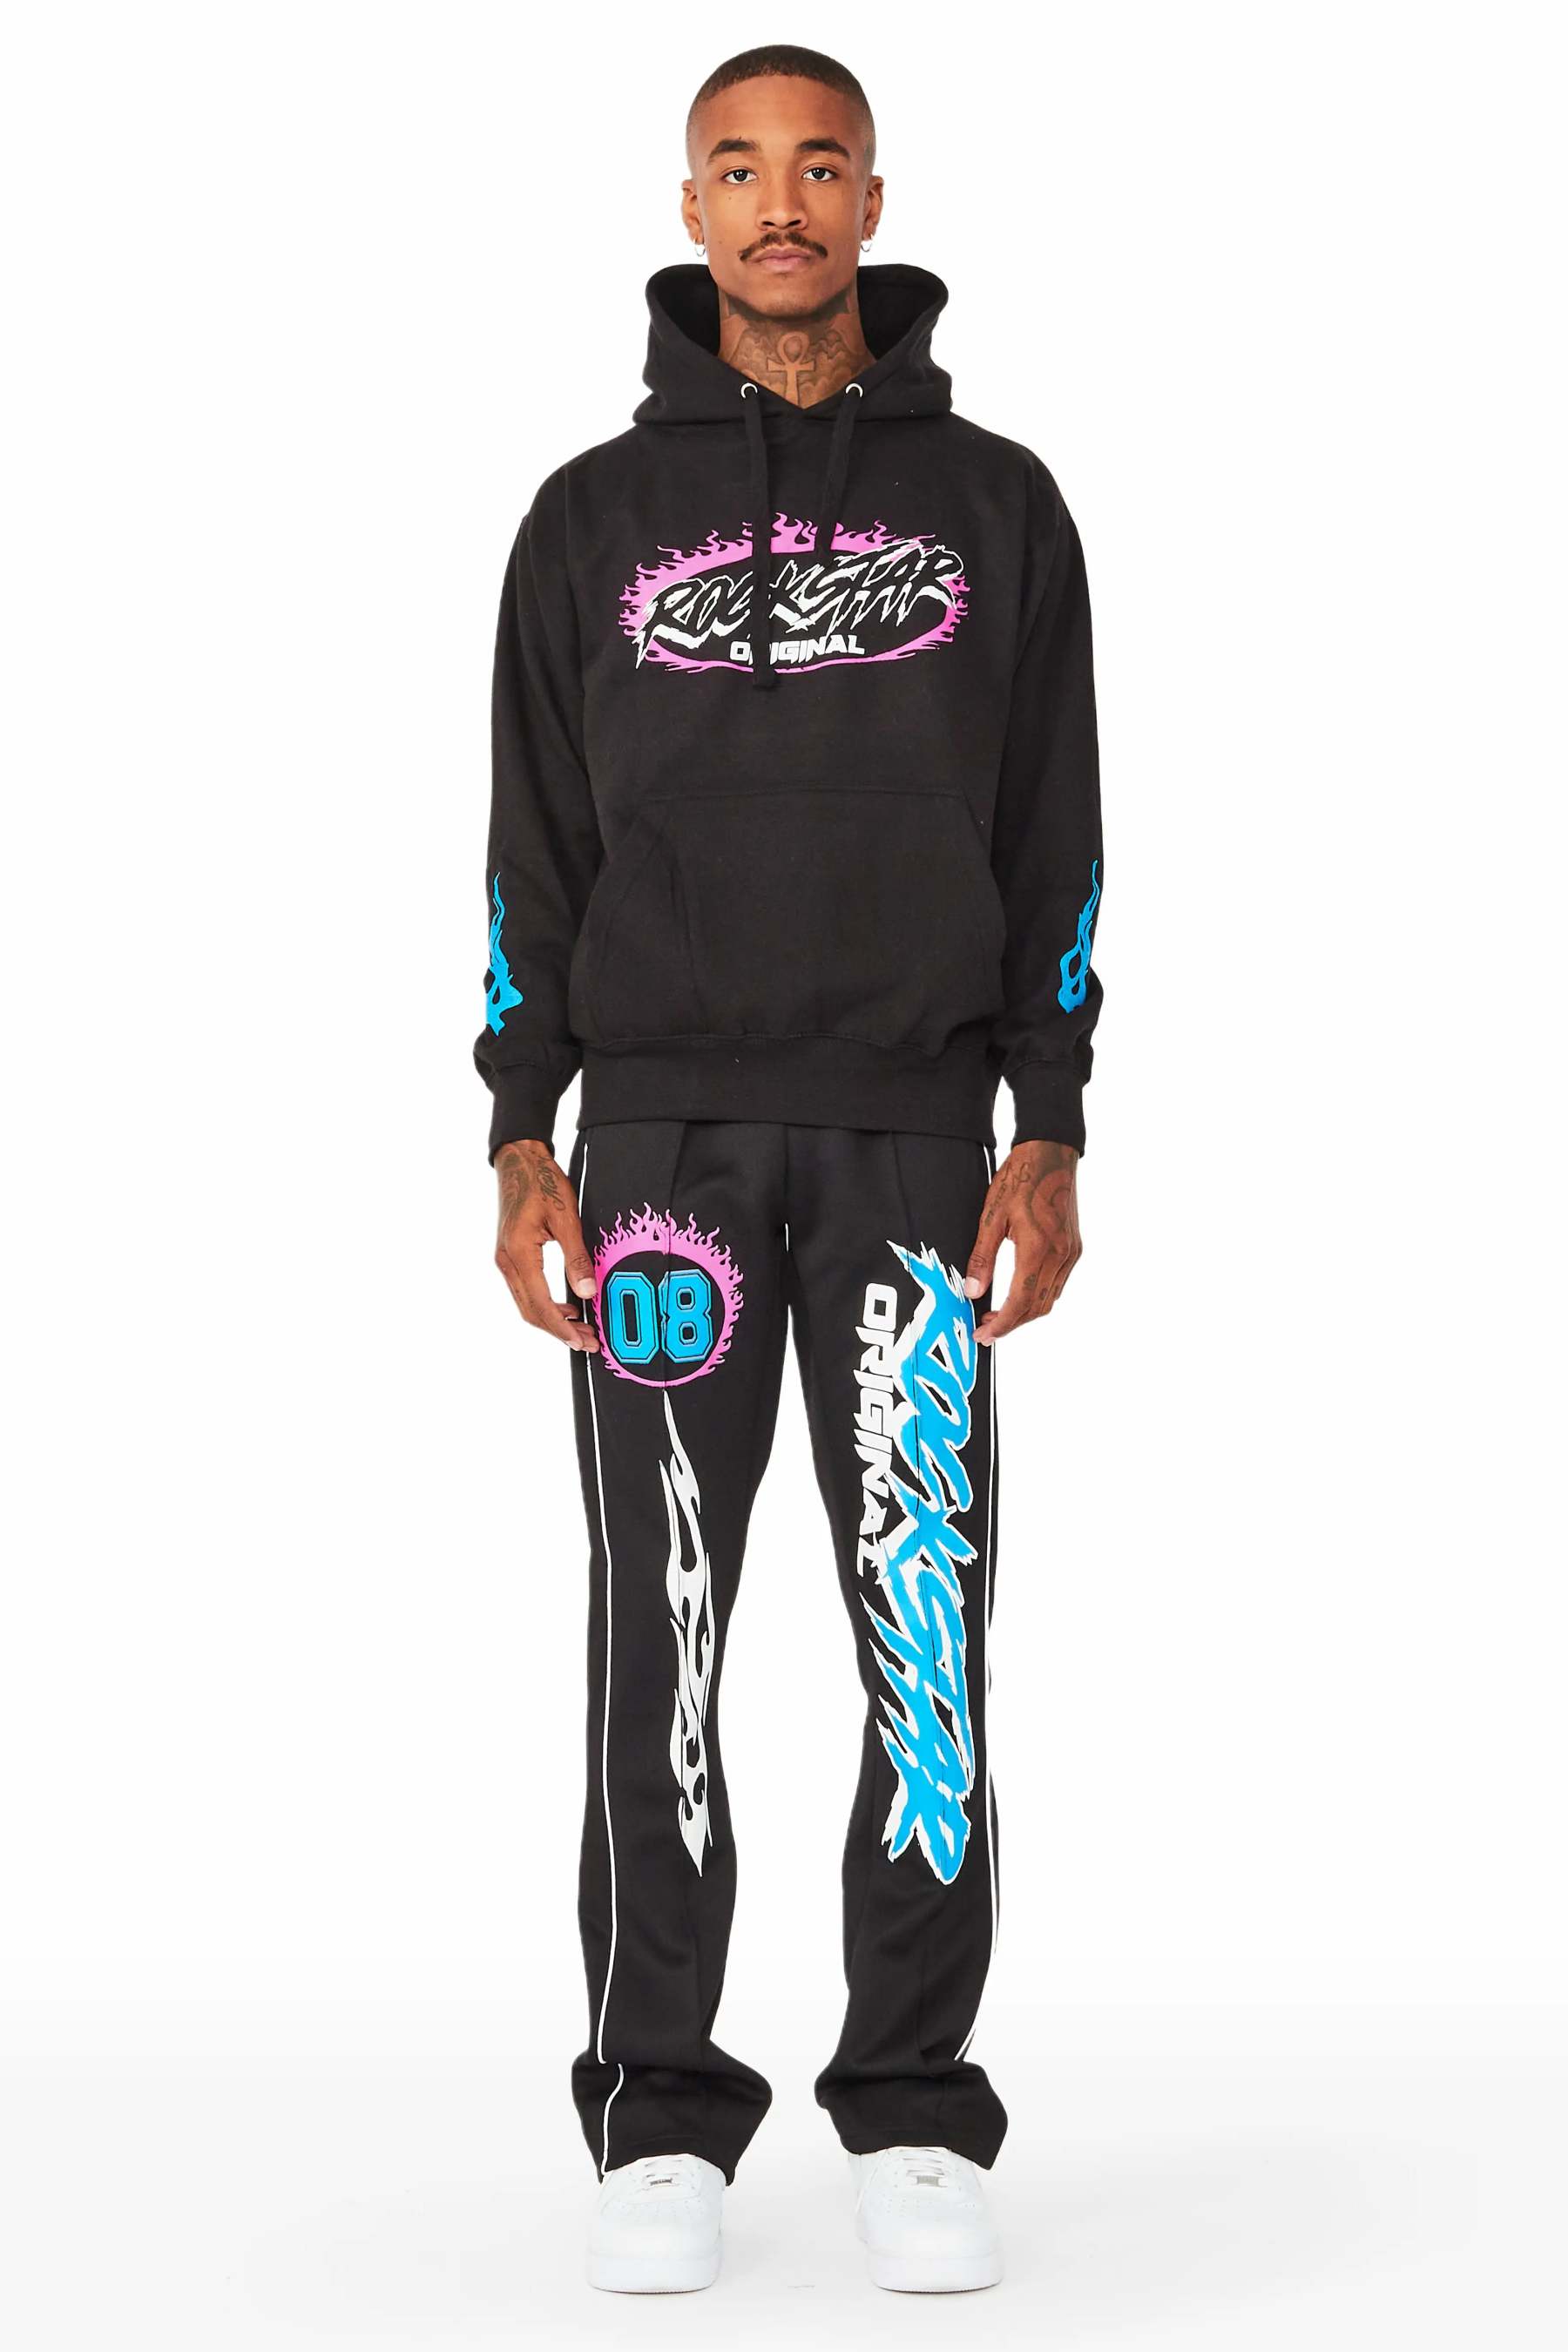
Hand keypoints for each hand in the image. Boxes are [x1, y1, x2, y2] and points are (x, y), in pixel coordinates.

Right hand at [494, 1138, 598, 1351]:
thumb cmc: (543, 1183)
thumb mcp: (566, 1218)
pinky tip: (567, 1306)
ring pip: (527, 1304)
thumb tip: (588, 1291)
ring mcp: (506, 1260)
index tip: (582, 1341)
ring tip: (581, 1329)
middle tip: (588, 1342)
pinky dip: (545, 1305)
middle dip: (559, 1331)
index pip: (540, 1305)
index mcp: (519, 1255)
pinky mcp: (510, 1256)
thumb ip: (576, 1257)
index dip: (561, 1328)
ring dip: (552, 1320)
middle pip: (531, 1312)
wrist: (519, 1161)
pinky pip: (526, 1290)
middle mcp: (507, 1262)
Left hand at [962, 1141, 1082, 1344]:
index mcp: (1038, 1249)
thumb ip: (982, 1257)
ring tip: (999, 1314)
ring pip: (1050, 1299)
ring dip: (1026, 1312)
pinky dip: (1039, 1296)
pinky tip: (1020, 1293)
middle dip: (1012, 1324)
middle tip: (986, 1329)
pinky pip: (1058, 1284)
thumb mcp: (991, 1216)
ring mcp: (1071, 1253)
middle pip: (1038, 1307)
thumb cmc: (1019, 1179)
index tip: (984, 1335)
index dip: (1002, 1325)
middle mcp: (1060, 1256)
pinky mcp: (1075, 1248)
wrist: (1051, 1153)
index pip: (1021, 1302)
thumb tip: (973, 1291)